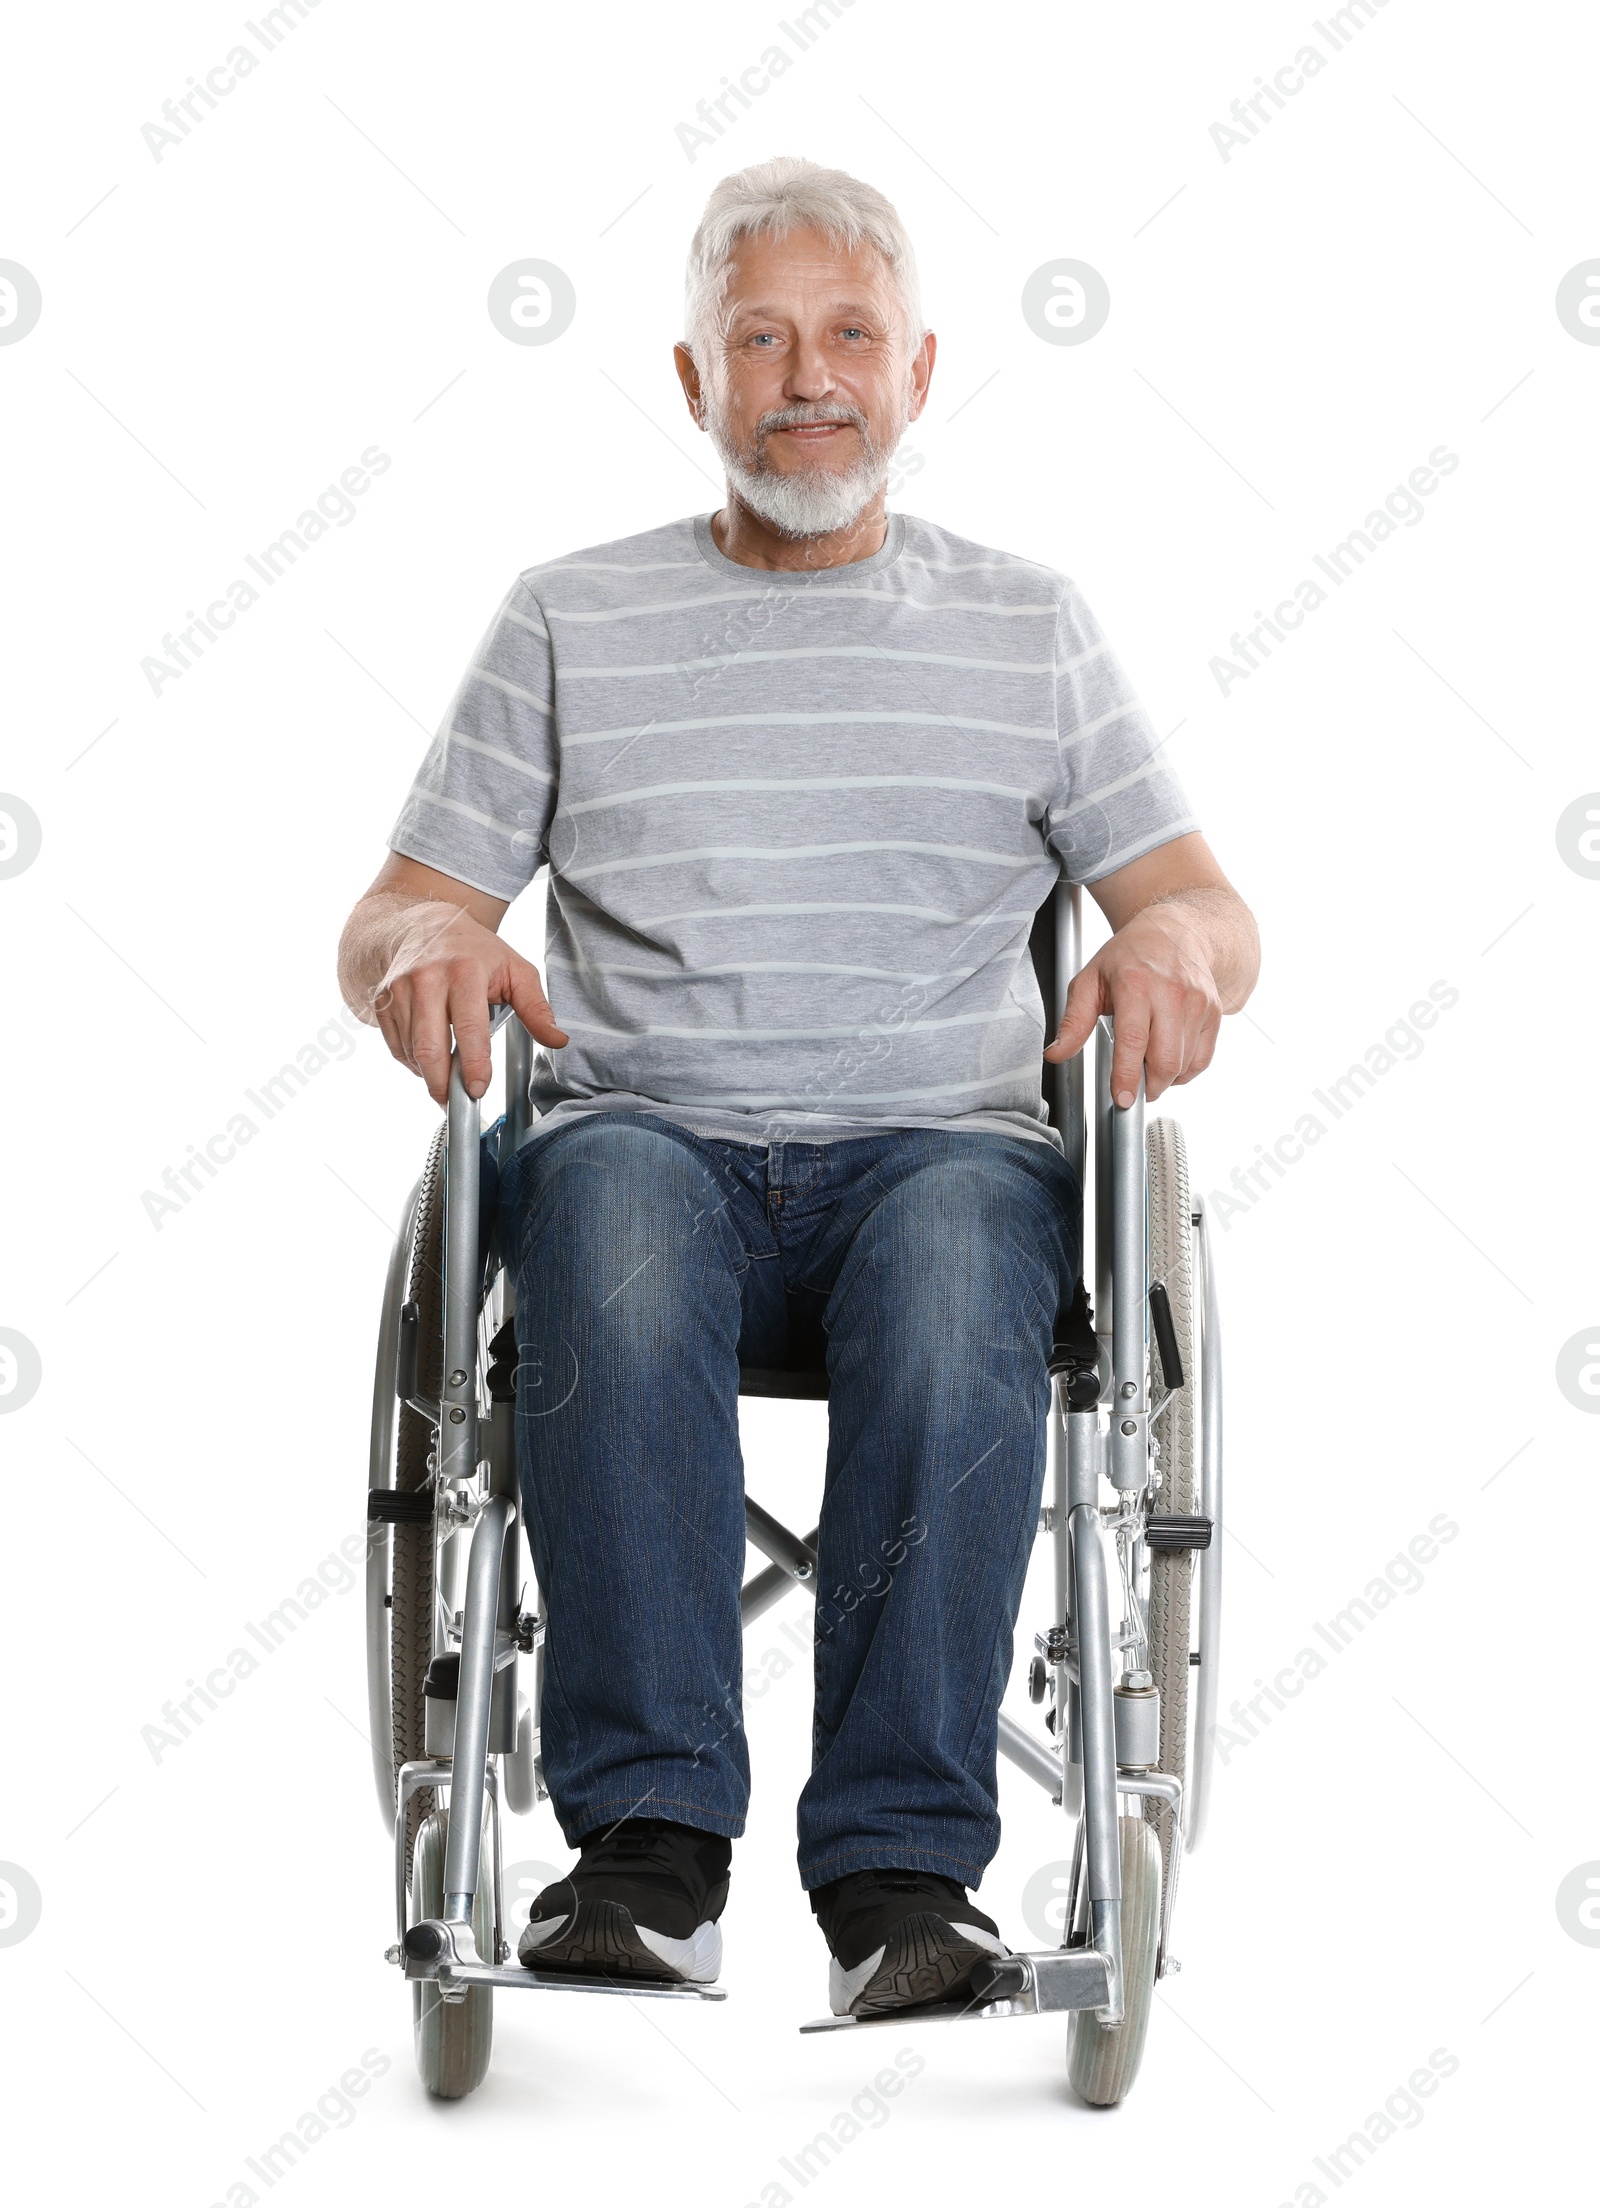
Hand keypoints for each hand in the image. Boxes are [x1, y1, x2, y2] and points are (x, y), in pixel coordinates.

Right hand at [371, 898, 566, 1105]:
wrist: (422, 923)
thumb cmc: (474, 951)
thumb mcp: (514, 969)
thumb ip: (536, 1007)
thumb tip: (558, 1040)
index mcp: (465, 971)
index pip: (469, 1026)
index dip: (473, 1063)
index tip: (478, 1089)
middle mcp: (427, 978)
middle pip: (430, 1046)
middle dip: (442, 1083)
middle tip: (456, 1104)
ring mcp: (399, 989)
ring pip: (411, 1050)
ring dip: (428, 1075)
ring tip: (446, 1083)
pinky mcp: (381, 1000)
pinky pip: (395, 1045)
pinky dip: (411, 1062)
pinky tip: (428, 1063)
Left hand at [1043, 901, 1221, 1106]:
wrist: (1173, 932)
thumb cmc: (1128, 957)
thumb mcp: (1090, 981)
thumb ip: (1073, 1022)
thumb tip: (1056, 1054)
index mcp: (1136, 984)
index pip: (1133, 1040)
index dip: (1127, 1075)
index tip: (1121, 1099)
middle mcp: (1171, 993)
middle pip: (1165, 1059)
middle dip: (1147, 1086)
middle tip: (1132, 1088)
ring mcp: (1198, 1003)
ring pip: (1184, 1064)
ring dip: (1164, 1080)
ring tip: (1147, 1067)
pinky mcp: (1214, 1012)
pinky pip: (1202, 1059)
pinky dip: (1184, 1072)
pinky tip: (1169, 1062)